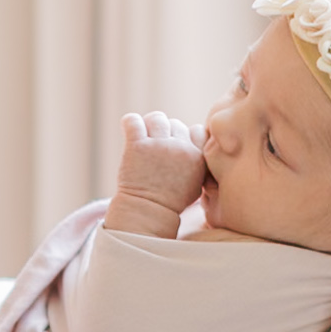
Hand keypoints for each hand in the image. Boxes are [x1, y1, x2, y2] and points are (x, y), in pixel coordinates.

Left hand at [106, 111, 208, 235]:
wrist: (146, 213)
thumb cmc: (171, 201)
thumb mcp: (197, 184)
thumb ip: (200, 163)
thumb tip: (196, 142)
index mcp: (198, 157)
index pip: (198, 130)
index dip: (187, 136)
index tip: (178, 148)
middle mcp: (180, 148)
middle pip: (176, 123)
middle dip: (167, 133)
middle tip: (158, 149)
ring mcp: (159, 145)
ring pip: (157, 118)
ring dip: (150, 126)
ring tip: (144, 139)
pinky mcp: (137, 146)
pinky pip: (133, 120)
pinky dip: (130, 122)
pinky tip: (130, 130)